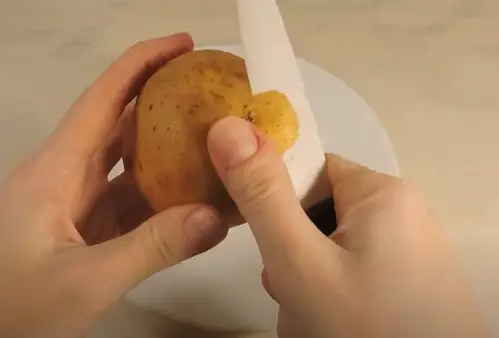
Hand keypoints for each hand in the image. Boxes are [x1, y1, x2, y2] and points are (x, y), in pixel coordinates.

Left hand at [0, 34, 227, 337]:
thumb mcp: (82, 282)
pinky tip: (199, 203)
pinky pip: (134, 204)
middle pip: (122, 124)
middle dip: (166, 102)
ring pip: (132, 166)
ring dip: (173, 155)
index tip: (185, 45)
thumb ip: (151, 249)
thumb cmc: (12, 308)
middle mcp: (68, 176)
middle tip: (214, 95)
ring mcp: (78, 205)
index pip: (104, 98)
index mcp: (56, 170)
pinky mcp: (89, 230)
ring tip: (217, 146)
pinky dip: (167, 201)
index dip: (143, 63)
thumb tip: (215, 216)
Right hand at [207, 117, 489, 337]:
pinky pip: (353, 276)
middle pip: (319, 215)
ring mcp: (408, 255)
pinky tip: (329, 325)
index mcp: (383, 193)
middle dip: (293, 253)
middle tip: (292, 290)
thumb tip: (226, 127)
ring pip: (331, 251)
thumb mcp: (301, 262)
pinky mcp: (408, 286)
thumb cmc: (364, 327)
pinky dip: (332, 297)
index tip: (267, 241)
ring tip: (311, 318)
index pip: (311, 170)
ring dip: (307, 281)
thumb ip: (263, 197)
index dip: (277, 199)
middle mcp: (402, 216)